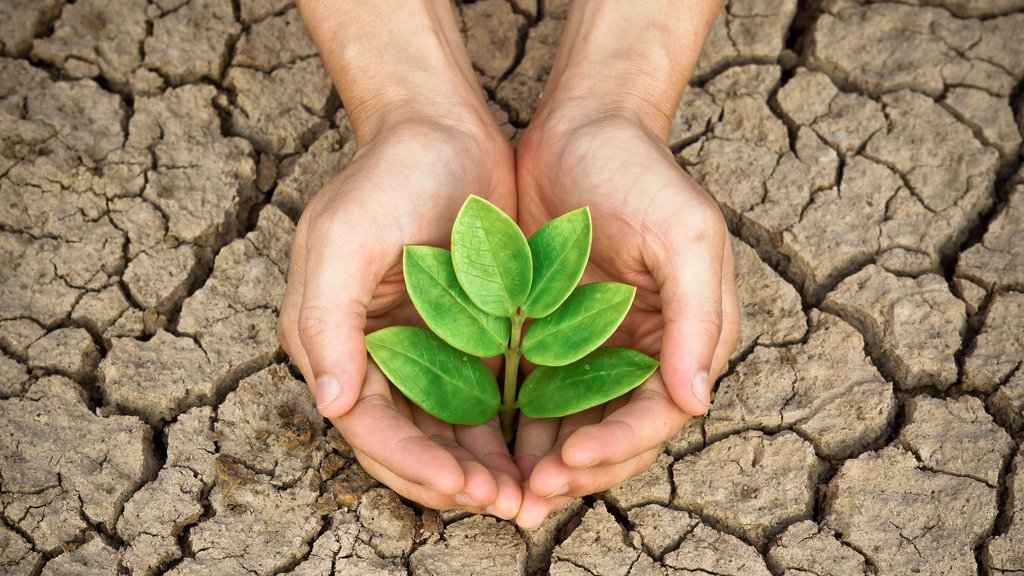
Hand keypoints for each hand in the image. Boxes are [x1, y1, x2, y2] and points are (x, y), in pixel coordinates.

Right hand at [277, 120, 522, 516]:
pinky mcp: (465, 340)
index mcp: (331, 341)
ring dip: (482, 470)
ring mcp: (421, 352)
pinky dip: (504, 434)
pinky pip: (482, 403)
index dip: (411, 463)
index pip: (366, 426)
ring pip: (448, 434)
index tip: (461, 486)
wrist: (442, 129)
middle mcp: (372, 358)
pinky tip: (537, 453)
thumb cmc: (387, 175)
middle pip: (407, 443)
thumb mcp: (344, 237)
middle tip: (507, 505)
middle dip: (451, 481)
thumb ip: (326, 321)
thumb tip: (332, 404)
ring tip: (529, 495)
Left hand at [511, 111, 738, 527]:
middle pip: (614, 433)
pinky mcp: (547, 336)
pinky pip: (531, 394)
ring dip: (542, 462)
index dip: (619, 447)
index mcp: (684, 337)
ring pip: (570, 425)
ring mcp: (591, 347)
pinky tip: (485, 448)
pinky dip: (514, 426)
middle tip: (530, 496)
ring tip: (504, 492)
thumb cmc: (639, 172)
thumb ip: (696, 316)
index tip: (572, 461)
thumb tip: (696, 401)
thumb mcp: (686, 232)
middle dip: (577, 469)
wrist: (579, 126)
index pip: (657, 415)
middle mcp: (641, 352)